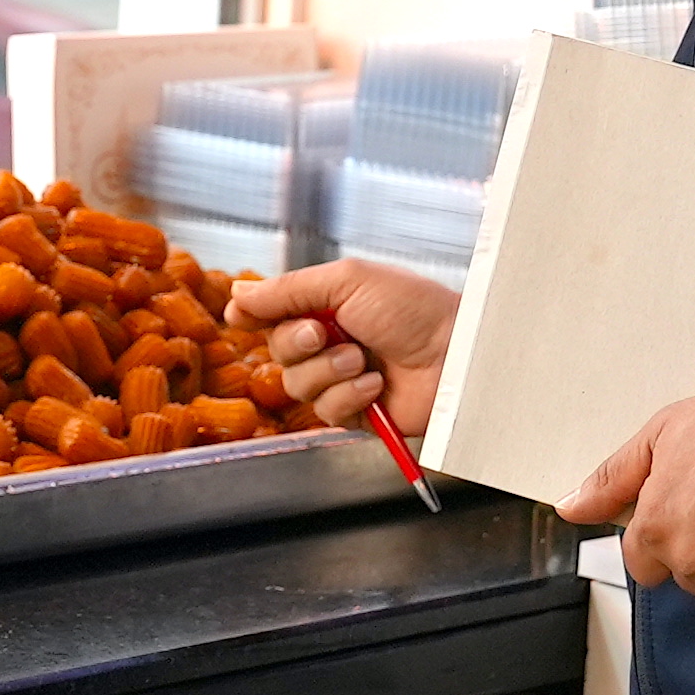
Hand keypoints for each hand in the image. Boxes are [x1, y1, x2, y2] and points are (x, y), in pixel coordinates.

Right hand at [227, 260, 457, 437]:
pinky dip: (348, 397)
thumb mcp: (347, 281)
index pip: (272, 313)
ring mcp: (341, 379)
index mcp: (326, 306)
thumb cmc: (414, 308)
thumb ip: (288, 290)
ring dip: (328, 371)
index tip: (243, 318)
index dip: (254, 316)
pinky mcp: (356, 413)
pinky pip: (325, 412)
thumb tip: (238, 296)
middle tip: (327, 334)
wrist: (456, 352)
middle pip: (277, 351)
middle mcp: (329, 342)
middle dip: (298, 343)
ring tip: (362, 360)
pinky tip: (376, 385)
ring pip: (296, 385)